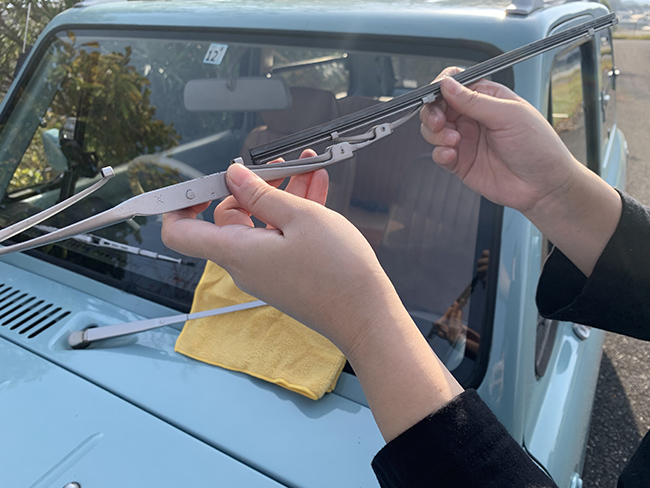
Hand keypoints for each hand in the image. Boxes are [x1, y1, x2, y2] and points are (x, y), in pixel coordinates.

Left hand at [162, 151, 462, 440]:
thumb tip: (233, 175)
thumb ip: (263, 194)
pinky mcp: (286, 272)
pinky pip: (280, 235)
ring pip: (262, 221)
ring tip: (308, 166)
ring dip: (281, 193)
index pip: (180, 233)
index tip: (202, 182)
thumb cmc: (336, 269)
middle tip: (280, 166)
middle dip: (253, 186)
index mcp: (236, 250)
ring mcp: (266, 268)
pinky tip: (317, 186)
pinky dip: (294, 212)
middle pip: (230, 216)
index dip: (180, 205)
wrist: (366, 315)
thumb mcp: (301, 218)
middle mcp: (245, 262)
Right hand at [420, 68, 621, 275]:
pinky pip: (438, 154)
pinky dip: (439, 153)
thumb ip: (475, 100)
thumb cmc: (538, 147)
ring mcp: (465, 140)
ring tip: (453, 142)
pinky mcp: (460, 162)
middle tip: (439, 123)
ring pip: (433, 130)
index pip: (454, 84)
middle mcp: (473, 117)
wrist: (543, 186)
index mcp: (487, 98)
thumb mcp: (508, 116)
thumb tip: (447, 84)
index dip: (441, 87)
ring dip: (435, 134)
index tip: (436, 96)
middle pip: (437, 107)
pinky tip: (452, 155)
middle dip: (432, 113)